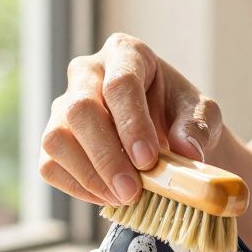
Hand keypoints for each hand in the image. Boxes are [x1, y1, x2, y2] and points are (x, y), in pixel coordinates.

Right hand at [40, 33, 222, 205]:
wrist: (164, 132)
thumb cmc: (179, 115)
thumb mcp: (201, 114)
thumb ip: (196, 126)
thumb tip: (187, 150)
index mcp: (125, 54)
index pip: (120, 84)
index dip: (132, 124)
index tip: (148, 160)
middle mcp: (86, 73)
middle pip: (80, 110)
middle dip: (107, 156)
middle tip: (132, 191)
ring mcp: (63, 107)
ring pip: (57, 139)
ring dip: (89, 175)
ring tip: (123, 198)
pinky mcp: (54, 141)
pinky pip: (50, 165)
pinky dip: (78, 187)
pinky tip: (108, 197)